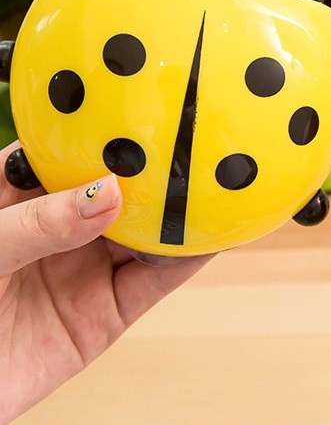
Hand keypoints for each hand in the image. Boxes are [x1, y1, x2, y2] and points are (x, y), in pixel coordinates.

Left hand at [0, 143, 210, 424]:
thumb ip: (40, 222)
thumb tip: (109, 193)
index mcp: (16, 199)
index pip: (67, 151)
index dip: (104, 128)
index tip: (141, 108)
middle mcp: (59, 230)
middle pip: (118, 189)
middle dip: (154, 168)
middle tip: (194, 143)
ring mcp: (84, 271)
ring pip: (144, 232)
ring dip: (178, 212)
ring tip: (216, 185)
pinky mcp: (105, 315)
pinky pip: (153, 281)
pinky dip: (183, 260)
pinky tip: (208, 237)